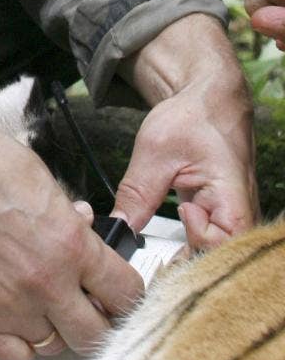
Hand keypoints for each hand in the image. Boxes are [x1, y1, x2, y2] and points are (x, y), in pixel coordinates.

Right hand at [0, 119, 142, 359]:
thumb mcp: (43, 180)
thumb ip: (70, 216)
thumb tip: (84, 227)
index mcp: (71, 244)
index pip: (126, 293)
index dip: (128, 295)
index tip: (120, 293)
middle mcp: (45, 282)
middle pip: (95, 334)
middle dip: (98, 321)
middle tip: (90, 306)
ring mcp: (10, 304)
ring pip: (55, 348)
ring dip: (58, 331)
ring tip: (50, 309)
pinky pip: (12, 356)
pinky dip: (21, 346)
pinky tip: (19, 323)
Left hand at [114, 15, 256, 250]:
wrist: (208, 100)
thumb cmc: (194, 117)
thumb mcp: (156, 152)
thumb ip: (138, 194)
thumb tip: (119, 228)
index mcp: (233, 199)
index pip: (222, 245)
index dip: (198, 237)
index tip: (181, 210)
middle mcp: (239, 215)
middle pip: (215, 259)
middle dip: (182, 260)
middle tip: (152, 249)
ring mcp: (231, 219)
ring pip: (209, 255)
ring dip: (183, 254)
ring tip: (158, 244)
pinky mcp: (220, 218)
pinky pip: (206, 243)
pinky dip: (186, 243)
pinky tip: (169, 240)